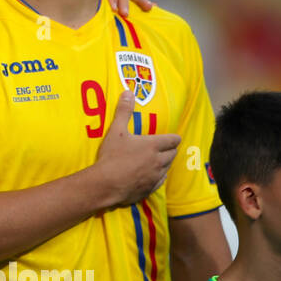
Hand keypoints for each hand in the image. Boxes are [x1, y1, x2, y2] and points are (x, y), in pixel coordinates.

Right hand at [91, 92, 178, 207]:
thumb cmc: (112, 156)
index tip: (168, 137)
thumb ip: (124, 112)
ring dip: (163, 164)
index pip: (174, 140)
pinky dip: (157, 177)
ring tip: (154, 161)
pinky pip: (160, 181)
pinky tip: (148, 175)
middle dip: (169, 150)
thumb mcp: (116, 131)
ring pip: (168, 168)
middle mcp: (159, 161)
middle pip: (173, 154)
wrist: (105, 184)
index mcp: (153, 145)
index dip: (173, 138)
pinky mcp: (150, 188)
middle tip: (160, 148)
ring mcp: (155, 176)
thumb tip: (128, 92)